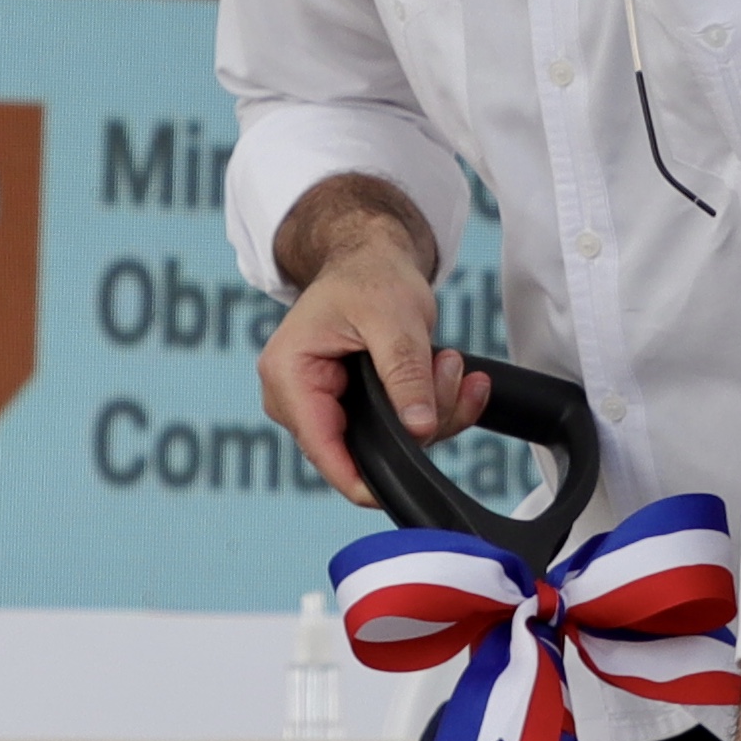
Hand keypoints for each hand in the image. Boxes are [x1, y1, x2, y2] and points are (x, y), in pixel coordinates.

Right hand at [257, 181, 480, 504]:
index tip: (407, 482)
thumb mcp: (394, 319)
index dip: (363, 477)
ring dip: (432, 409)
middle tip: (449, 371)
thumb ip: (405, 374)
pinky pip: (394, 428)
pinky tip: (451, 376)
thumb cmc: (369, 277)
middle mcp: (296, 399)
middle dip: (418, 422)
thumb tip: (419, 430)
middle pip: (361, 450)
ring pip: (384, 443)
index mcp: (289, 376)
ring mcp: (322, 406)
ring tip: (449, 362)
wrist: (368, 258)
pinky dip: (430, 407)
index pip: (323, 450)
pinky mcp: (350, 409)